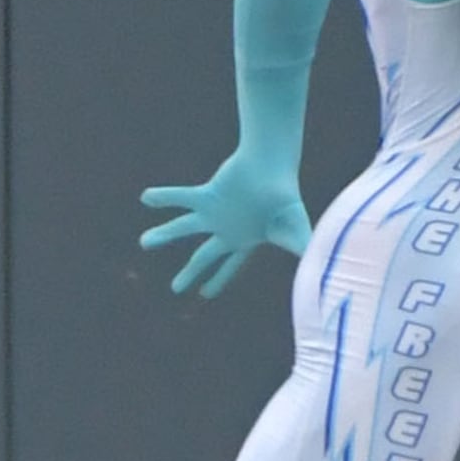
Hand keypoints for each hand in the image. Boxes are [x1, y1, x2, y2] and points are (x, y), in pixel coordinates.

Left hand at [137, 154, 308, 298]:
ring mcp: (215, 211)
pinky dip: (164, 197)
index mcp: (243, 239)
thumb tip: (316, 281)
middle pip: (204, 256)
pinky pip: (181, 197)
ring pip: (183, 227)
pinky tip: (145, 198)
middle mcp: (226, 228)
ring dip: (164, 234)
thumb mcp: (296, 232)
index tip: (205, 294)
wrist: (275, 166)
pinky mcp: (207, 195)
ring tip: (143, 243)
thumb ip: (304, 255)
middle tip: (175, 289)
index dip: (218, 280)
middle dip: (190, 272)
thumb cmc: (286, 198)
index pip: (229, 266)